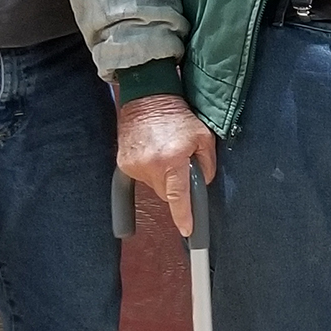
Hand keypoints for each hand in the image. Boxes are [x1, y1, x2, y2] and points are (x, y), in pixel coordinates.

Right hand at [118, 94, 216, 236]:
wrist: (148, 99)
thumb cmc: (179, 117)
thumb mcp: (204, 138)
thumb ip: (207, 164)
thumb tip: (202, 184)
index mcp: (172, 160)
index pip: (178, 196)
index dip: (184, 216)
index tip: (188, 230)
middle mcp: (150, 166)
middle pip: (166, 194)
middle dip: (176, 187)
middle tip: (180, 167)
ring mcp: (134, 166)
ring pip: (154, 187)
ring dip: (163, 177)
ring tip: (166, 154)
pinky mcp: (124, 164)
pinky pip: (142, 178)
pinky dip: (151, 171)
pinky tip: (154, 154)